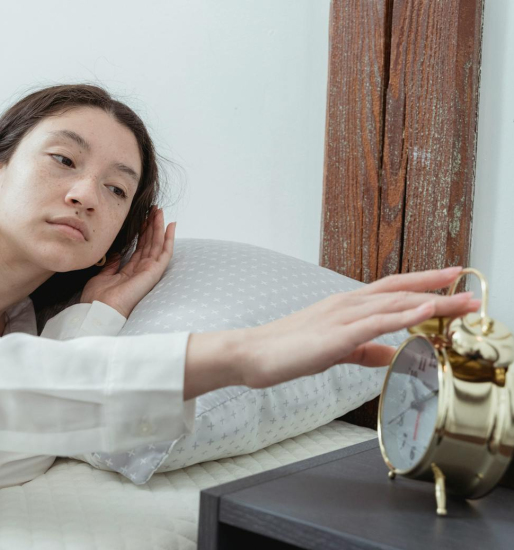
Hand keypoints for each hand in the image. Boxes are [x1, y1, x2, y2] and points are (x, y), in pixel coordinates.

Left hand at [80, 205, 175, 317]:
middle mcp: (141, 271)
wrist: (99, 310)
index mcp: (130, 272)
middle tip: (153, 209)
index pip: (139, 249)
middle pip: (150, 244)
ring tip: (159, 211)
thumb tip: (117, 253)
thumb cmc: (98, 299)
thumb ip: (112, 264)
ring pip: (158, 245)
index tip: (142, 218)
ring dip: (159, 227)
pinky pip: (165, 253)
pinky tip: (170, 225)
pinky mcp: (154, 273)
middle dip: (151, 226)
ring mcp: (149, 272)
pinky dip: (169, 239)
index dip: (142, 233)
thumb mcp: (103, 276)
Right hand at [236, 267, 480, 388]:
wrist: (251, 353)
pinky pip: (374, 322)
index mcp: (345, 306)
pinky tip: (425, 310)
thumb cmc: (286, 350)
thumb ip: (365, 350)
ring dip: (432, 301)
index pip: (392, 290)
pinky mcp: (335, 334)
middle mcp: (346, 304)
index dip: (423, 285)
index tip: (452, 282)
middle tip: (472, 292)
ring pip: (394, 303)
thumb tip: (393, 353)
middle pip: (400, 291)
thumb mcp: (334, 350)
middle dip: (439, 291)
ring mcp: (340, 316)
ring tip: (463, 301)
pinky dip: (403, 314)